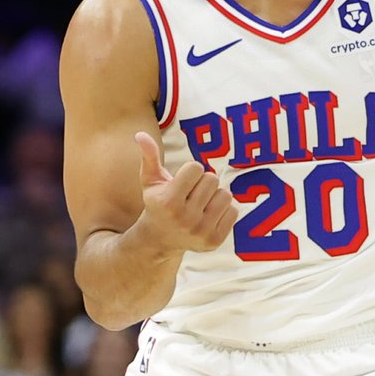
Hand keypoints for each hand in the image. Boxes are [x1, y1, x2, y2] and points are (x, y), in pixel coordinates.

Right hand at [135, 132, 235, 253]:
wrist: (160, 240)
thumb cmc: (157, 203)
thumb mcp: (150, 181)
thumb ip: (149, 157)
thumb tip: (141, 134)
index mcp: (168, 202)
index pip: (196, 167)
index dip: (190, 172)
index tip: (181, 183)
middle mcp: (185, 219)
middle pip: (212, 179)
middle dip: (202, 183)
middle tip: (191, 195)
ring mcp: (201, 232)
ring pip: (225, 194)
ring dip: (214, 195)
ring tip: (200, 205)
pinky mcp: (214, 241)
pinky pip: (233, 211)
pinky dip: (223, 210)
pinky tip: (208, 216)